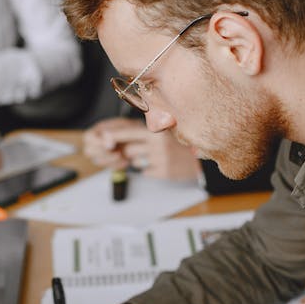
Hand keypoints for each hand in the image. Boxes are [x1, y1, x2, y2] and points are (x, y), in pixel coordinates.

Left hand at [83, 117, 201, 180]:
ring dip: (139, 160)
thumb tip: (116, 135)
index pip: (127, 132)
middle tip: (141, 149)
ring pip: (135, 162)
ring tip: (155, 156)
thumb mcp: (163, 132)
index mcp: (156, 131)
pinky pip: (145, 172)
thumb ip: (144, 131)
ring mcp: (160, 158)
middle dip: (129, 151)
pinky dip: (149, 169)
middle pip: (128, 150)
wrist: (200, 158)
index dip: (114, 136)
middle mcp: (157, 143)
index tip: (103, 138)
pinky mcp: (163, 172)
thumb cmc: (178, 144)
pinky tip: (161, 164)